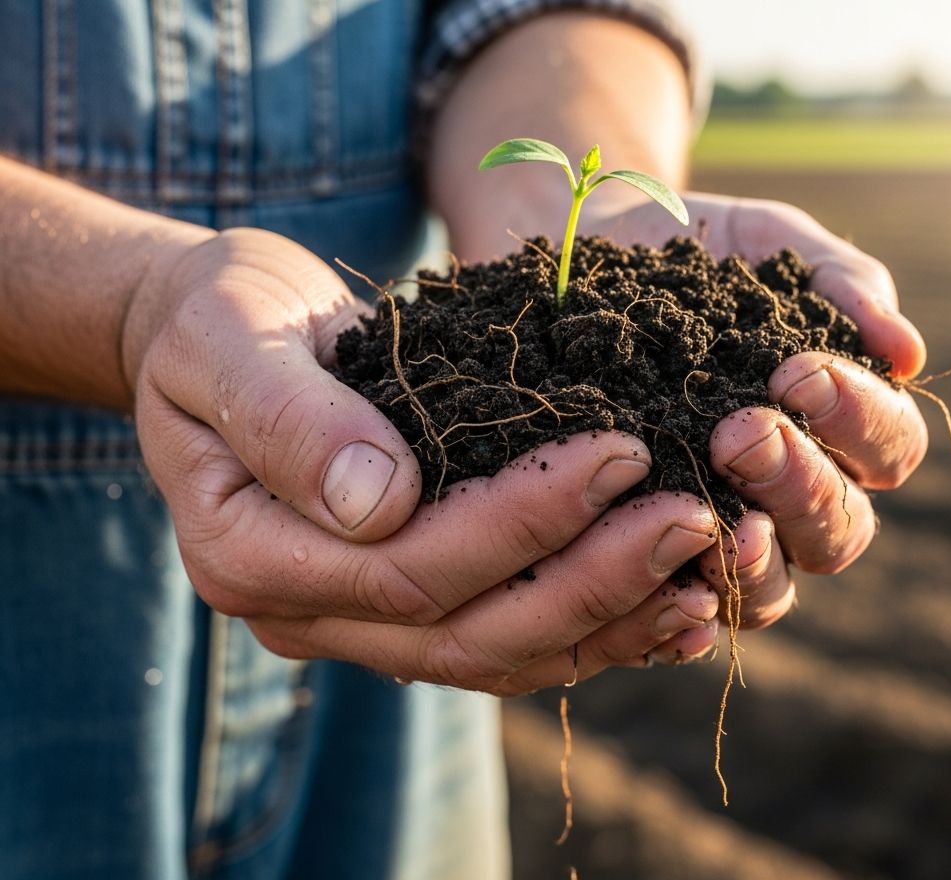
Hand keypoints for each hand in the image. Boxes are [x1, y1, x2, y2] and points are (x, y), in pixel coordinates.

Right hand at [124, 227, 720, 693]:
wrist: (218, 336)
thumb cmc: (219, 321)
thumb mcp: (228, 339)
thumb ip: (289, 418)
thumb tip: (379, 500)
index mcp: (249, 553)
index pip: (404, 566)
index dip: (520, 520)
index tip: (619, 452)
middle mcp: (308, 611)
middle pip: (466, 630)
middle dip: (590, 576)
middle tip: (695, 515)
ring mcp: (359, 617)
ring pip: (499, 654)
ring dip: (609, 617)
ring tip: (706, 565)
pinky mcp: (409, 598)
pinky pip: (508, 639)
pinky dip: (594, 628)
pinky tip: (672, 604)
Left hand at [584, 192, 928, 647]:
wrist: (582, 257)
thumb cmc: (689, 252)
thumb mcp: (762, 242)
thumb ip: (838, 282)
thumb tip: (907, 352)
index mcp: (836, 422)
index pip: (886, 446)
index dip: (858, 419)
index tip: (797, 373)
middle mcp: (791, 488)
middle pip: (838, 527)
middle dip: (797, 483)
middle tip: (740, 433)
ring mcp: (725, 528)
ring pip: (772, 585)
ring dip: (754, 559)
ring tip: (715, 521)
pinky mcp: (651, 552)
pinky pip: (681, 611)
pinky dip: (683, 615)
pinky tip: (667, 591)